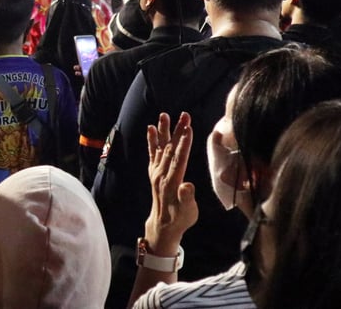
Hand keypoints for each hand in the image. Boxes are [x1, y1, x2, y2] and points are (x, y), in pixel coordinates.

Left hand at [143, 112, 197, 255]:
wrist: (163, 224)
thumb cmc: (180, 218)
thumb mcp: (189, 212)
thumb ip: (187, 198)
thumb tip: (187, 185)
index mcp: (172, 182)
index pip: (179, 159)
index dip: (184, 144)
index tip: (189, 128)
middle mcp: (162, 174)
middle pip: (170, 148)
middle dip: (178, 131)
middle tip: (185, 115)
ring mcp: (156, 172)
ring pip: (161, 147)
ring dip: (165, 131)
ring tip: (164, 115)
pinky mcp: (154, 172)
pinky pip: (152, 152)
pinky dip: (151, 140)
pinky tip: (151, 128)